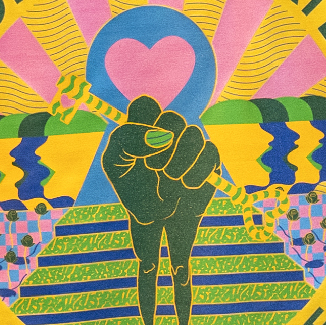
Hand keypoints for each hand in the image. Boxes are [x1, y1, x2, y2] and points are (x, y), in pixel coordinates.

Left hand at [101, 96, 219, 222]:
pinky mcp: (208, 160)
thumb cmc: (131, 187)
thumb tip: (160, 136)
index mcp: (143, 126)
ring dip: (182, 157)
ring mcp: (189, 144)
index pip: (145, 105)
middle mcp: (168, 130)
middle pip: (172, 118)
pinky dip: (198, 170)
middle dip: (163, 143)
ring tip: (170, 178)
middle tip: (153, 167)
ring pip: (194, 133)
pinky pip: (210, 153)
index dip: (143, 120)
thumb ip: (126, 140)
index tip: (139, 145)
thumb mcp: (115, 163)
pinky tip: (187, 185)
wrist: (152, 219)